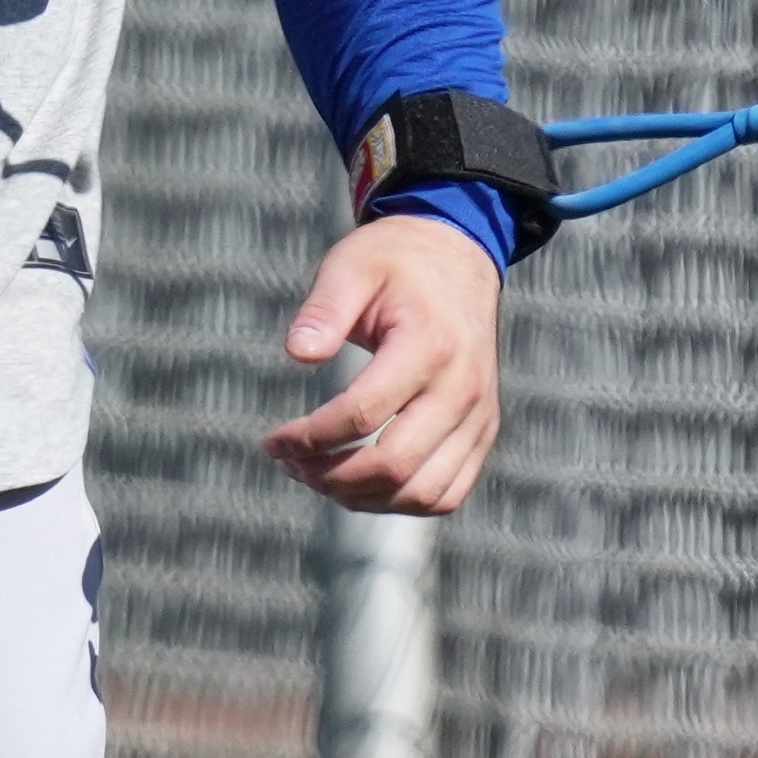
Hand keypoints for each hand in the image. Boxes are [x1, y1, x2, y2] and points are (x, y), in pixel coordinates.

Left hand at [260, 214, 503, 513]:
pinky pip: (448, 492)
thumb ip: (323, 309)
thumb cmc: (394, 261)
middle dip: (331, 476)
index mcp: (429, 344)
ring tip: (319, 477)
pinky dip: (401, 502)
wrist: (457, 255)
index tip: (273, 441)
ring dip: (364, 498)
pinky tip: (360, 485)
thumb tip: (297, 354)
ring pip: (424, 492)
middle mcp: (463, 387)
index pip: (364, 413)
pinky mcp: (483, 430)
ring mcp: (480, 414)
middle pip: (394, 464)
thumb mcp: (350, 266)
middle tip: (291, 464)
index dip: (311, 437)